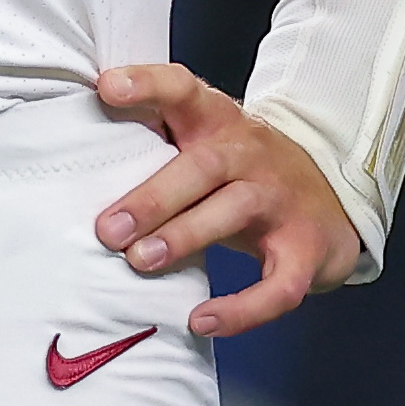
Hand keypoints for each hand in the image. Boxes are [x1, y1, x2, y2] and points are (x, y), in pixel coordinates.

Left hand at [90, 64, 361, 340]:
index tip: (107, 88)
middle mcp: (250, 154)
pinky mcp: (306, 250)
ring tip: (139, 261)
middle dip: (153, 196)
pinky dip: (242, 309)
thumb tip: (69, 162)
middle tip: (107, 228)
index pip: (183, 90)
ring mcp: (281, 201)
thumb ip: (152, 143)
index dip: (147, 84)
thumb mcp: (204, 143)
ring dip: (184, 236)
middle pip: (204, 165)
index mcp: (218, 122)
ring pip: (234, 211)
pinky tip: (201, 321)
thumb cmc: (241, 171)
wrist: (335, 195)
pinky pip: (278, 285)